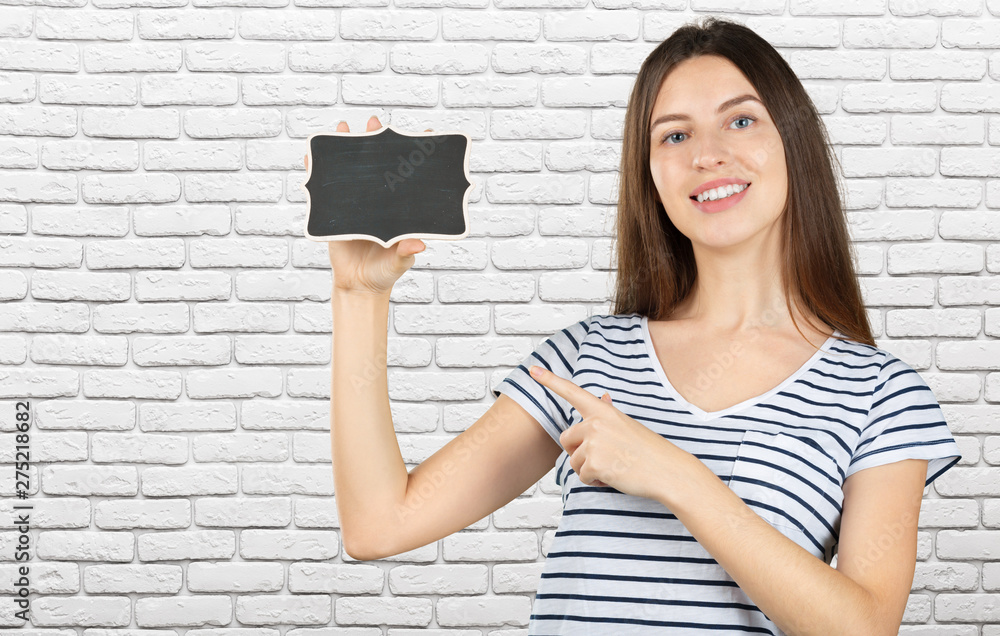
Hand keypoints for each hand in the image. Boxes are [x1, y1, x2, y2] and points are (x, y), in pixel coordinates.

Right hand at [303, 115, 431, 295]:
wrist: (358, 285)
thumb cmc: (384, 272)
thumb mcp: (398, 262)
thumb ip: (406, 253)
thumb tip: (418, 245)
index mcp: (396, 208)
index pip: (406, 177)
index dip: (412, 155)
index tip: (419, 134)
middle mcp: (377, 201)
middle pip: (376, 165)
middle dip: (375, 140)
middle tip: (375, 121)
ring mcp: (355, 204)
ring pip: (351, 171)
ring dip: (345, 148)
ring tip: (343, 127)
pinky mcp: (335, 212)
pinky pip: (324, 190)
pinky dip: (317, 172)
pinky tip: (311, 156)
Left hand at [528, 365, 679, 500]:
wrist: (668, 471)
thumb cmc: (649, 450)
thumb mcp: (626, 424)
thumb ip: (607, 413)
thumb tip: (602, 397)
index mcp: (603, 410)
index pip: (572, 392)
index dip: (550, 380)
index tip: (532, 369)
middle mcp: (595, 423)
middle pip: (566, 439)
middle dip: (577, 452)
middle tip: (603, 457)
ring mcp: (594, 442)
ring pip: (573, 461)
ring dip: (588, 469)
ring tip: (613, 467)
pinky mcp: (594, 463)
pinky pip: (582, 476)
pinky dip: (595, 482)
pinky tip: (614, 477)